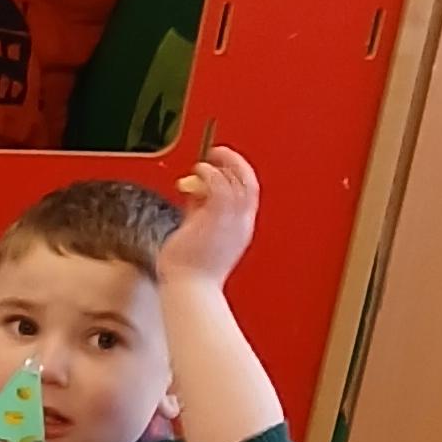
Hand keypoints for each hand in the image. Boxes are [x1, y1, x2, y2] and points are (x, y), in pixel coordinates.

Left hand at [163, 143, 259, 285]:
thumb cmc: (192, 271)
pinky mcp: (217, 218)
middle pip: (250, 184)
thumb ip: (200, 213)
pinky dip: (212, 173)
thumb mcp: (201, 235)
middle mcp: (241, 224)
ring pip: (241, 182)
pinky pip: (221, 185)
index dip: (237, 177)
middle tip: (221, 153)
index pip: (247, 195)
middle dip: (237, 164)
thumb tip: (194, 195)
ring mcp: (231, 221)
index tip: (222, 168)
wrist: (190, 288)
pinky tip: (201, 169)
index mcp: (240, 230)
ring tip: (211, 156)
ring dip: (226, 164)